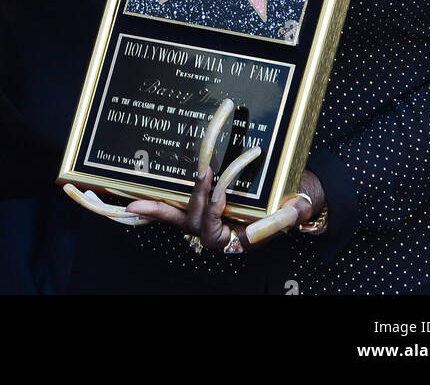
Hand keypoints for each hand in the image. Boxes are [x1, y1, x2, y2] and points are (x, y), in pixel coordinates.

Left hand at [125, 168, 326, 253]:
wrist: (293, 198)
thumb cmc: (292, 205)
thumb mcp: (295, 210)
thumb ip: (293, 213)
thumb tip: (290, 210)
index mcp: (236, 240)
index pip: (213, 231)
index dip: (212, 210)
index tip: (220, 190)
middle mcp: (219, 233)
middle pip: (188, 225)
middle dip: (164, 214)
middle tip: (137, 205)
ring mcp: (211, 221)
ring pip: (181, 217)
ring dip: (158, 210)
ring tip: (133, 203)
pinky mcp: (207, 207)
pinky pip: (182, 209)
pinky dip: (162, 206)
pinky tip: (140, 201)